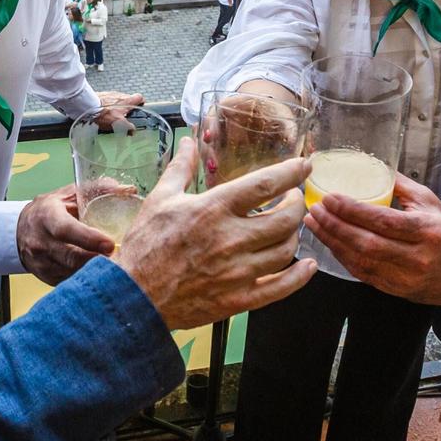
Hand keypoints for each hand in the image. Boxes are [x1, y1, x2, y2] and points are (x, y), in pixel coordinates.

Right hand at [17, 185, 112, 285]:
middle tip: (119, 259)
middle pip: (71, 257)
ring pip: (72, 272)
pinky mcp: (46, 277)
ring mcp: (41, 262)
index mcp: (47, 216)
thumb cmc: (50, 210)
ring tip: (114, 268)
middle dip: (97, 259)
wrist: (21, 230)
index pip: (65, 230)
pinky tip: (98, 274)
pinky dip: (85, 278)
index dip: (89, 238)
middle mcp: (40, 241)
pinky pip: (69, 282)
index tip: (110, 244)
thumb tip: (128, 189)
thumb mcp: (68, 194)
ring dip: (94, 271)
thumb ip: (97, 190)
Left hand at [92, 91, 145, 125]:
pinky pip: (106, 101)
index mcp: (127, 100)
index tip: (140, 108)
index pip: (139, 97)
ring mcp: (109, 94)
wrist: (86, 106)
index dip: (141, 102)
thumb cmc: (102, 113)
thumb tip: (132, 130)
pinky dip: (106, 107)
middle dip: (127, 108)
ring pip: (117, 101)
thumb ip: (128, 127)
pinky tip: (102, 115)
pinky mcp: (100, 96)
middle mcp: (119, 95)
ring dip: (116, 107)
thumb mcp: (119, 124)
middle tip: (124, 117)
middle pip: (128, 100)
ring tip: (111, 117)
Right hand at [115, 141, 314, 328]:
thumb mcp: (160, 199)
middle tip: (293, 198)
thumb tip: (189, 141)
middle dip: (297, 204)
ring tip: (288, 227)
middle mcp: (231, 239)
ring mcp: (237, 271)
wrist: (133, 295)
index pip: (265, 184)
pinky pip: (280, 287)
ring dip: (294, 235)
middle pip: (285, 218)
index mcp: (213, 209)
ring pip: (286, 250)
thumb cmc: (145, 246)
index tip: (304, 166)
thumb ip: (180, 168)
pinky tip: (307, 266)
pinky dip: (299, 277)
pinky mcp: (238, 299)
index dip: (292, 172)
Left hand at [305, 174, 440, 307]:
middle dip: (335, 226)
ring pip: (360, 261)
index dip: (352, 210)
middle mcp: (417, 256)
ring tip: (315, 225)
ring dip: (333, 242)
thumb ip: (402, 186)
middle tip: (315, 210)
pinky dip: (343, 258)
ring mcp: (405, 277)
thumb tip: (373, 167)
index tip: (330, 198)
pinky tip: (330, 243)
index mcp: (427, 230)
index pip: (383, 220)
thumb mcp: (432, 203)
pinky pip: (363, 274)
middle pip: (366, 242)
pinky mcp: (396, 290)